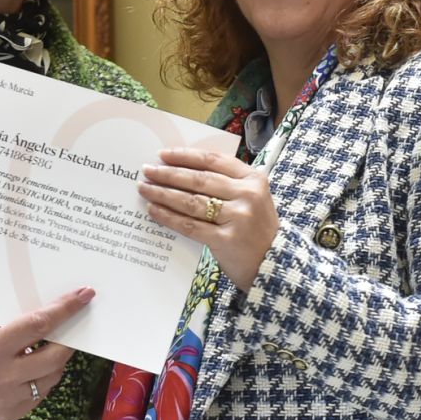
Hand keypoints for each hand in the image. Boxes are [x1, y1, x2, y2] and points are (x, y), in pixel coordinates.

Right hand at [0, 287, 93, 419]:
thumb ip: (12, 322)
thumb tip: (48, 311)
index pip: (39, 325)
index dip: (65, 310)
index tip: (84, 296)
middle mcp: (3, 376)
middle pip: (55, 357)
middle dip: (68, 341)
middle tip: (71, 330)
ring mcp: (8, 399)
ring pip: (52, 378)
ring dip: (55, 361)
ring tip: (46, 350)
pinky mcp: (10, 414)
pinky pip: (40, 394)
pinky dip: (42, 380)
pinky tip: (30, 371)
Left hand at [138, 147, 277, 290]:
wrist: (276, 265)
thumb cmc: (257, 229)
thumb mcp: (252, 198)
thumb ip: (228, 184)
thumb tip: (183, 171)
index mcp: (254, 179)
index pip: (213, 160)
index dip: (186, 156)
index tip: (163, 154)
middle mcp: (247, 195)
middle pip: (199, 179)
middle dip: (168, 174)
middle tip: (147, 171)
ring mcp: (238, 218)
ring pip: (191, 201)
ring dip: (163, 193)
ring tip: (145, 189)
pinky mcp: (226, 241)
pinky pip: (190, 225)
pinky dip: (169, 217)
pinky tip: (153, 211)